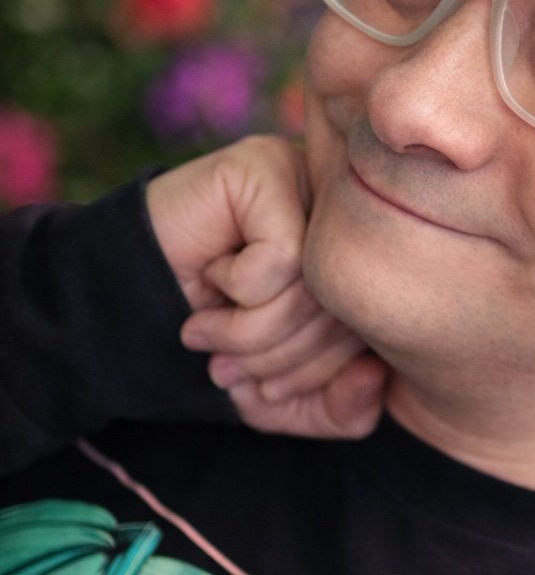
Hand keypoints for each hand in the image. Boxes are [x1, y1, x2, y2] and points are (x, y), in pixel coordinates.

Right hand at [146, 136, 385, 437]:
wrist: (119, 304)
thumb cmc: (215, 339)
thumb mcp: (282, 396)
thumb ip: (341, 408)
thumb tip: (376, 375)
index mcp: (359, 255)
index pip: (375, 323)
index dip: (326, 374)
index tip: (268, 394)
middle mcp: (342, 209)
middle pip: (347, 302)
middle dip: (284, 359)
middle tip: (229, 371)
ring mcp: (308, 178)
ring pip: (314, 280)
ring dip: (251, 331)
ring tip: (209, 332)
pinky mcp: (267, 166)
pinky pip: (284, 254)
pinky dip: (240, 289)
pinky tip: (211, 277)